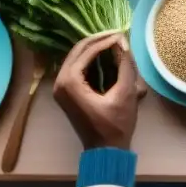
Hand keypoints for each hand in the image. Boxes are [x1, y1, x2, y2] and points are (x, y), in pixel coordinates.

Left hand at [53, 32, 144, 149]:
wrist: (106, 151)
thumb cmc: (116, 125)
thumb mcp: (125, 93)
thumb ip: (125, 65)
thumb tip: (123, 41)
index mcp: (70, 82)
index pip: (87, 51)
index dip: (106, 40)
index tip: (122, 34)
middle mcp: (60, 81)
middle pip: (78, 50)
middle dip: (98, 40)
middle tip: (118, 34)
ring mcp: (60, 87)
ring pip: (76, 56)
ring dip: (94, 48)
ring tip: (114, 42)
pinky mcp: (65, 91)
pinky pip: (76, 66)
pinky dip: (90, 58)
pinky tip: (105, 54)